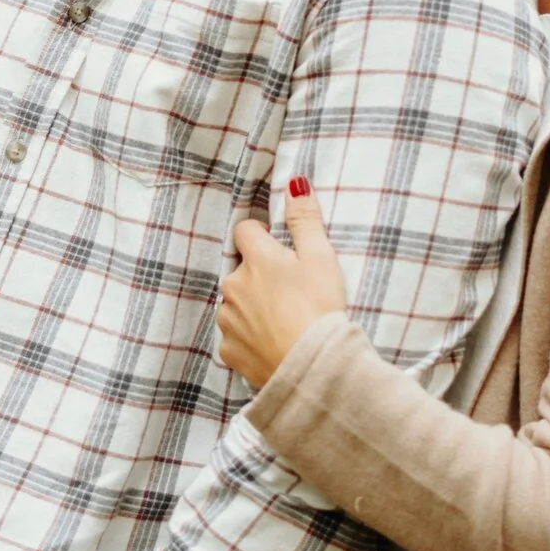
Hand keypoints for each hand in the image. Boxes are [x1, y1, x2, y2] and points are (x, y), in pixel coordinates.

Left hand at [219, 179, 348, 387]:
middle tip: (292, 290)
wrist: (312, 366)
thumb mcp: (321, 257)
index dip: (262, 234)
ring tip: (284, 319)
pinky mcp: (229, 350)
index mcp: (257, 259)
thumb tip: (294, 184)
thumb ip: (305, 220)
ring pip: (236, 303)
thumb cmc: (320, 308)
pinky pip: (236, 336)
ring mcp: (228, 320)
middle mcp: (233, 286)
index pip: (245, 230)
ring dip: (253, 306)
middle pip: (241, 270)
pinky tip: (274, 341)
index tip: (281, 248)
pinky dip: (251, 336)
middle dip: (260, 275)